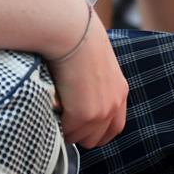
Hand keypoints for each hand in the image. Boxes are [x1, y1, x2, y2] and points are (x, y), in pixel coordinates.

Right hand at [47, 12, 128, 147]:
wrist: (73, 34)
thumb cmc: (78, 42)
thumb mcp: (97, 66)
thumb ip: (96, 85)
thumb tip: (79, 96)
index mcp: (120, 91)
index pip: (114, 128)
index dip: (96, 131)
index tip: (80, 127)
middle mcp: (115, 104)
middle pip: (98, 139)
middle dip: (80, 134)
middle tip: (64, 120)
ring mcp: (102, 111)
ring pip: (81, 139)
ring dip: (68, 130)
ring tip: (57, 111)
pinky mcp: (85, 115)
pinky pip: (68, 133)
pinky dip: (59, 126)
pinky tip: (53, 109)